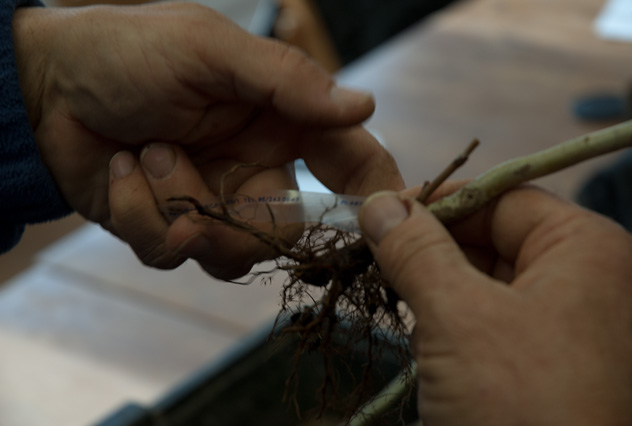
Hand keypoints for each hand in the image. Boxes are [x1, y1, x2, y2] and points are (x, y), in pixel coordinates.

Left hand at [12, 3, 402, 277]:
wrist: (47, 87)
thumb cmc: (129, 52)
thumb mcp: (209, 52)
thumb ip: (286, 81)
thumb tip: (363, 107)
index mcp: (279, 123)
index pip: (348, 162)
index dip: (375, 191)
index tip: (391, 214)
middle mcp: (253, 169)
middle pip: (284, 231)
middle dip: (238, 223)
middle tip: (190, 192)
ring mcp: (211, 203)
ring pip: (227, 253)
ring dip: (175, 205)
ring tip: (142, 155)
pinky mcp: (167, 227)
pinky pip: (169, 252)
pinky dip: (136, 211)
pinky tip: (118, 168)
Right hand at [359, 184, 631, 424]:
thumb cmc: (519, 405)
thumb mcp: (457, 316)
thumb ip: (415, 250)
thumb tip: (378, 202)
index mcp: (586, 251)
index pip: (501, 198)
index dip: (439, 200)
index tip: (379, 212)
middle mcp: (583, 282)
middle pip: (491, 238)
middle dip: (431, 249)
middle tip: (374, 258)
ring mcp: (563, 327)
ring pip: (482, 282)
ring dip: (434, 289)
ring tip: (397, 302)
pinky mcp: (540, 365)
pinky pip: (486, 323)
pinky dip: (448, 325)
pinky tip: (424, 342)